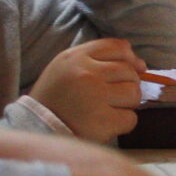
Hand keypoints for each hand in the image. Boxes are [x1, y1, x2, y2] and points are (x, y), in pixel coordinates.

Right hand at [30, 39, 145, 139]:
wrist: (35, 128)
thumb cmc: (55, 98)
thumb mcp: (66, 67)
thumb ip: (97, 59)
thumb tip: (141, 65)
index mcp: (77, 57)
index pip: (117, 47)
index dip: (131, 59)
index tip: (134, 70)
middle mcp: (86, 74)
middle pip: (129, 72)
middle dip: (128, 85)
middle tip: (113, 97)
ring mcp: (95, 98)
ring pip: (133, 94)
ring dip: (127, 104)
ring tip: (109, 109)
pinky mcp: (102, 122)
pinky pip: (130, 119)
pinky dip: (122, 123)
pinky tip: (106, 124)